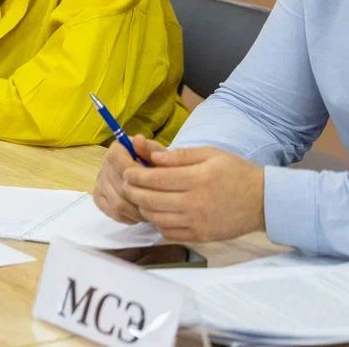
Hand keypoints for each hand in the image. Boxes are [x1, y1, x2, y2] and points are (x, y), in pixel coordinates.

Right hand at [92, 135, 161, 223]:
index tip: (157, 185)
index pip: (123, 166)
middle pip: (120, 188)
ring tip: (150, 211)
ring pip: (117, 203)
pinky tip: (139, 215)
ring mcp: (99, 182)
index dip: (140, 178)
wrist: (148, 174)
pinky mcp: (98, 197)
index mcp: (116, 150)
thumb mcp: (158, 154)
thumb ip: (150, 149)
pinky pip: (112, 212)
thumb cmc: (156, 163)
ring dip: (137, 212)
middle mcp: (104, 164)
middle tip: (158, 205)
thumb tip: (139, 140)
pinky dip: (128, 217)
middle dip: (141, 199)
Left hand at [121, 147, 265, 241]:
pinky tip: (159, 213)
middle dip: (132, 191)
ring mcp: (198, 222)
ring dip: (143, 207)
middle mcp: (195, 203)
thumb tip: (152, 157)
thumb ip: (179, 155)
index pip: (154, 178)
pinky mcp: (201, 236)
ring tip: (141, 198)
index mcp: (197, 179)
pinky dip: (158, 223)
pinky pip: (169, 233)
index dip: (135, 175)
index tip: (127, 172)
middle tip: (127, 185)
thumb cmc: (236, 172)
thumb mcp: (210, 154)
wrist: (265, 201)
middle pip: (150, 200)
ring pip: (156, 218)